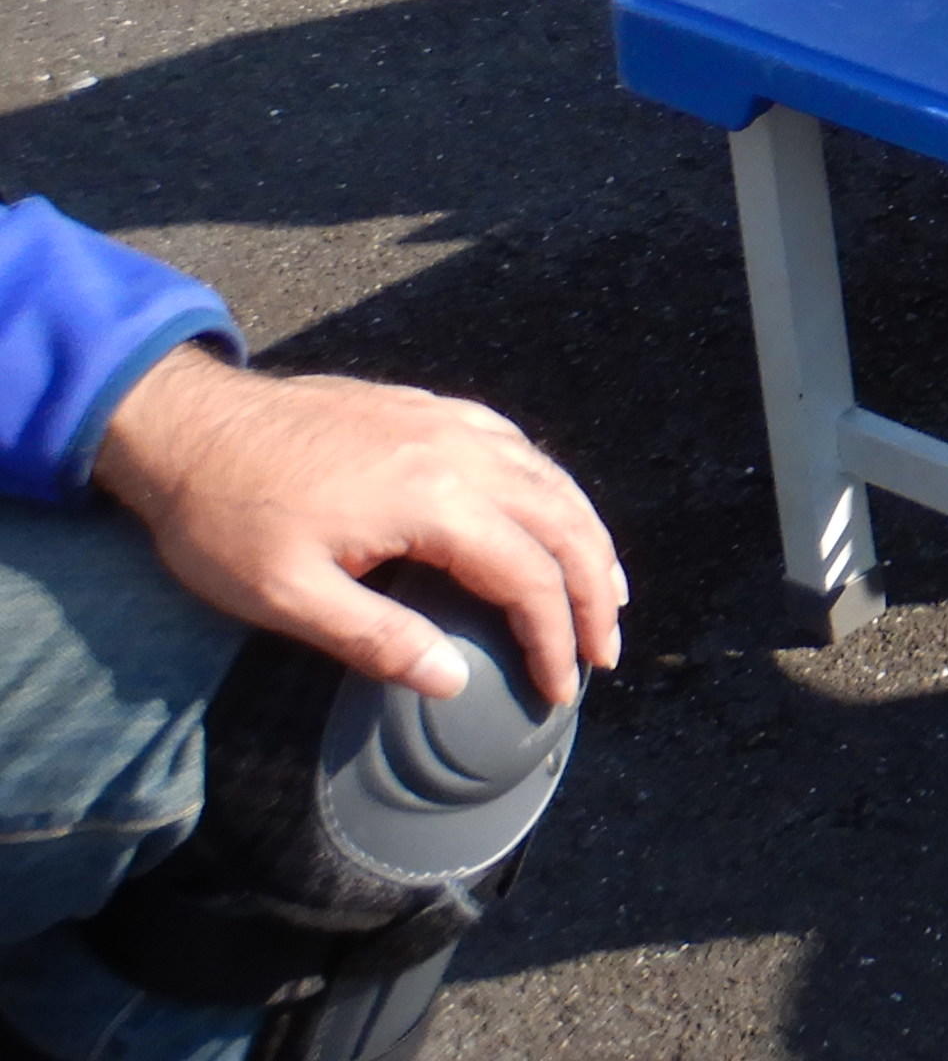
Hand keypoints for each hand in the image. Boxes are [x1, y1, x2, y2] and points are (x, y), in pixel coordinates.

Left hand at [94, 348, 623, 707]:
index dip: (553, 637)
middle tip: (604, 649)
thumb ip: (376, 640)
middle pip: (563, 522)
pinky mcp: (430, 409)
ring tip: (606, 588)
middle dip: (595, 591)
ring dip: (589, 536)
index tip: (557, 691)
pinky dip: (555, 490)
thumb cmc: (227, 518)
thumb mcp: (285, 597)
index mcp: (435, 499)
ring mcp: (450, 422)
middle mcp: (462, 451)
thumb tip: (454, 680)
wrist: (188, 425)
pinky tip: (551, 511)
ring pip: (552, 479)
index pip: (527, 576)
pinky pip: (521, 448)